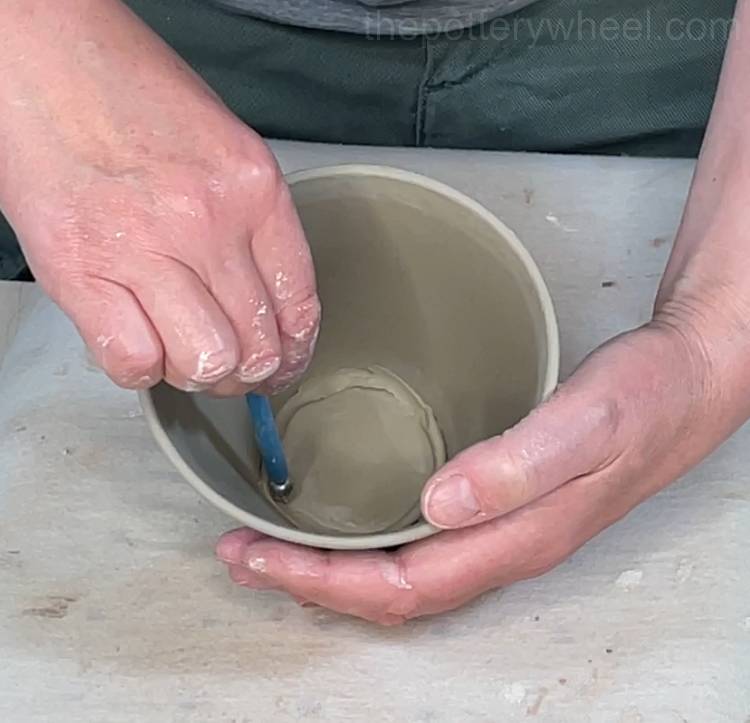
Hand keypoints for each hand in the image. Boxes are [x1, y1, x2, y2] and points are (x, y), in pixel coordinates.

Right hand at [0, 0, 318, 393]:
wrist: (43, 55)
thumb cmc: (132, 95)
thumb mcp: (225, 150)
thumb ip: (253, 227)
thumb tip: (263, 306)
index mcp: (254, 189)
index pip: (299, 303)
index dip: (296, 351)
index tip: (285, 362)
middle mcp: (206, 222)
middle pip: (256, 345)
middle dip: (249, 373)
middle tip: (234, 370)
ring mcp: (143, 248)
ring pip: (204, 362)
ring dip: (198, 374)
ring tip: (185, 355)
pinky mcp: (80, 271)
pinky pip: (133, 362)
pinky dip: (142, 370)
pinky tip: (140, 344)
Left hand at [217, 305, 749, 623]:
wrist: (683, 383)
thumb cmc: (642, 403)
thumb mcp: (584, 427)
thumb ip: (515, 467)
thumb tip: (439, 504)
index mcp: (513, 537)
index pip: (402, 587)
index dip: (324, 582)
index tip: (260, 556)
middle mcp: (502, 543)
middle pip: (390, 594)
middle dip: (308, 583)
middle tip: (243, 553)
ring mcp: (501, 526)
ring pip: (401, 574)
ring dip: (331, 568)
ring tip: (274, 546)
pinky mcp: (500, 500)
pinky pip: (420, 543)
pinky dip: (368, 542)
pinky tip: (347, 521)